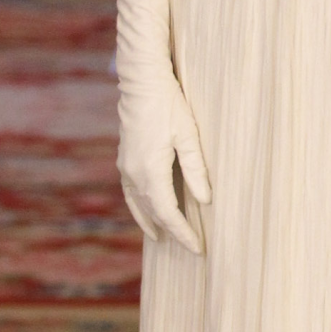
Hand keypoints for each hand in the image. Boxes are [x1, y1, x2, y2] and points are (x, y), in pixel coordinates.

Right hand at [117, 74, 210, 253]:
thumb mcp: (189, 136)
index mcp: (151, 172)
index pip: (168, 214)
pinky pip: (130, 193)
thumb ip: (196, 170)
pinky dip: (139, 207)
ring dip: (152, 222)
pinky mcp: (125, 159)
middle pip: (153, 213)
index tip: (198, 248)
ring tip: (164, 238)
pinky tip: (146, 210)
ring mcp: (126, 167)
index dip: (183, 233)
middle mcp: (134, 174)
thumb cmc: (169, 105)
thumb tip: (205, 200)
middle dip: (172, 231)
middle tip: (190, 246)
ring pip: (138, 205)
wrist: (141, 82)